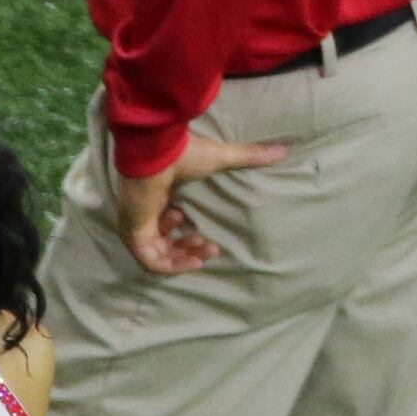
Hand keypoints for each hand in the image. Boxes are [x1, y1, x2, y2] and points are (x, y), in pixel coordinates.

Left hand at [112, 132, 289, 275]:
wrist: (156, 152)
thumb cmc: (182, 154)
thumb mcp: (221, 158)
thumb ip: (249, 156)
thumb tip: (283, 150)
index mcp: (154, 200)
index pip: (164, 229)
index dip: (184, 238)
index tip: (204, 236)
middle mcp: (142, 215)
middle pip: (162, 246)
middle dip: (188, 251)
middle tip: (210, 248)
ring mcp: (134, 226)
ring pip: (157, 256)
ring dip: (183, 257)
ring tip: (204, 248)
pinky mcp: (132, 234)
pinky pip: (150, 262)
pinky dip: (172, 265)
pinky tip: (192, 259)